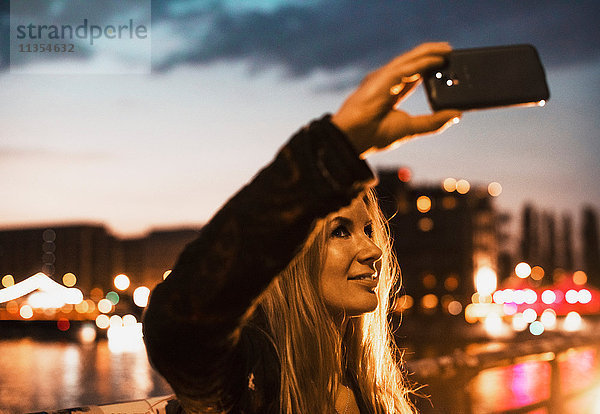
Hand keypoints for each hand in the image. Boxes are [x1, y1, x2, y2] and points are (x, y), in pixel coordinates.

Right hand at [331, 42, 461, 157]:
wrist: (355, 138)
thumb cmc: (374, 135)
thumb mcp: (411, 128)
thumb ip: (434, 122)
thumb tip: (457, 114)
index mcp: (391, 93)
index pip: (414, 76)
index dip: (429, 69)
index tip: (446, 66)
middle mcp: (388, 82)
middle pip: (414, 63)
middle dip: (432, 56)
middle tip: (451, 52)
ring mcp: (384, 78)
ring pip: (411, 59)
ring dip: (430, 52)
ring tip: (448, 50)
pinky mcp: (384, 78)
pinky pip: (407, 66)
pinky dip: (424, 62)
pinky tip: (438, 59)